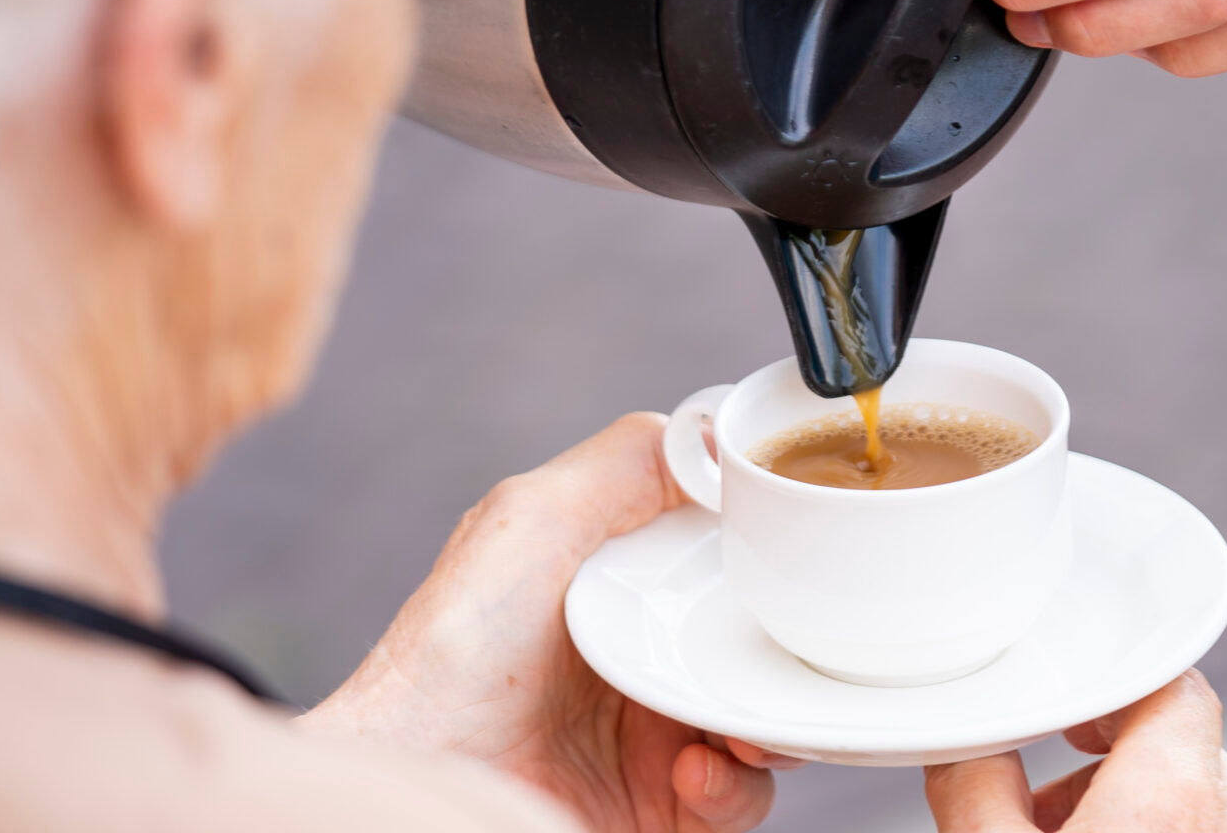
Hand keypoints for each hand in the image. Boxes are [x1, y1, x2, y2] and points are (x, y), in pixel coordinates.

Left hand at [303, 414, 795, 832]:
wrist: (428, 764)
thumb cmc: (459, 644)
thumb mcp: (535, 515)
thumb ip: (628, 459)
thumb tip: (720, 431)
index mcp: (626, 583)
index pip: (727, 560)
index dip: (770, 556)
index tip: (798, 553)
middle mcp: (646, 656)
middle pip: (760, 642)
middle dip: (788, 649)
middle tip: (783, 651)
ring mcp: (657, 734)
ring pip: (768, 722)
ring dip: (774, 721)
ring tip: (747, 722)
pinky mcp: (664, 805)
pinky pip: (741, 798)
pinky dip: (736, 785)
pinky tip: (694, 767)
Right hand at [925, 672, 1226, 831]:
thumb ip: (975, 784)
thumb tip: (963, 744)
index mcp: (1177, 794)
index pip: (1175, 684)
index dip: (1118, 682)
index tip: (1072, 702)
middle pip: (1185, 747)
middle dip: (1115, 757)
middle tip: (1049, 787)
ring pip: (1204, 804)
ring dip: (1142, 807)